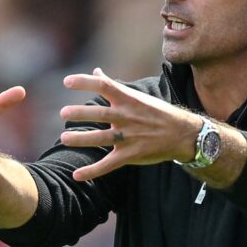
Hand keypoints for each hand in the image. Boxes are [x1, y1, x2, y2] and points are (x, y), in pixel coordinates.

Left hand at [60, 68, 200, 180]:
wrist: (183, 134)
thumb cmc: (157, 113)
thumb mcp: (137, 96)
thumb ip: (113, 85)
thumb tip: (96, 70)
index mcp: (128, 100)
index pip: (104, 85)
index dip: (85, 82)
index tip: (66, 82)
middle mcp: (127, 117)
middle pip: (100, 113)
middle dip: (80, 113)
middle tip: (63, 114)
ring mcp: (129, 137)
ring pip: (101, 138)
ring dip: (81, 139)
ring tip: (64, 139)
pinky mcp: (131, 155)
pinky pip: (108, 164)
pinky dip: (92, 171)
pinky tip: (77, 176)